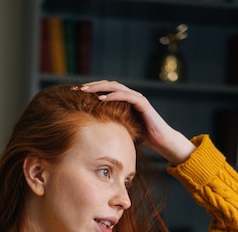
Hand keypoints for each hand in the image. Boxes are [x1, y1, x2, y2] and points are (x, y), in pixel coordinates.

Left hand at [79, 80, 194, 164]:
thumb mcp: (122, 131)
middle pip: (108, 85)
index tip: (76, 94)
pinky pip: (125, 96)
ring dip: (99, 88)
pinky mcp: (142, 103)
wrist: (161, 141)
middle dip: (92, 86)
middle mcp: (130, 96)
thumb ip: (111, 127)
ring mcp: (136, 98)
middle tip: (77, 88)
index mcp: (124, 101)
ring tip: (86, 91)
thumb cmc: (143, 137)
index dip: (91, 91)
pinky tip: (101, 99)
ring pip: (115, 87)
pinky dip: (113, 96)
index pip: (105, 91)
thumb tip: (93, 135)